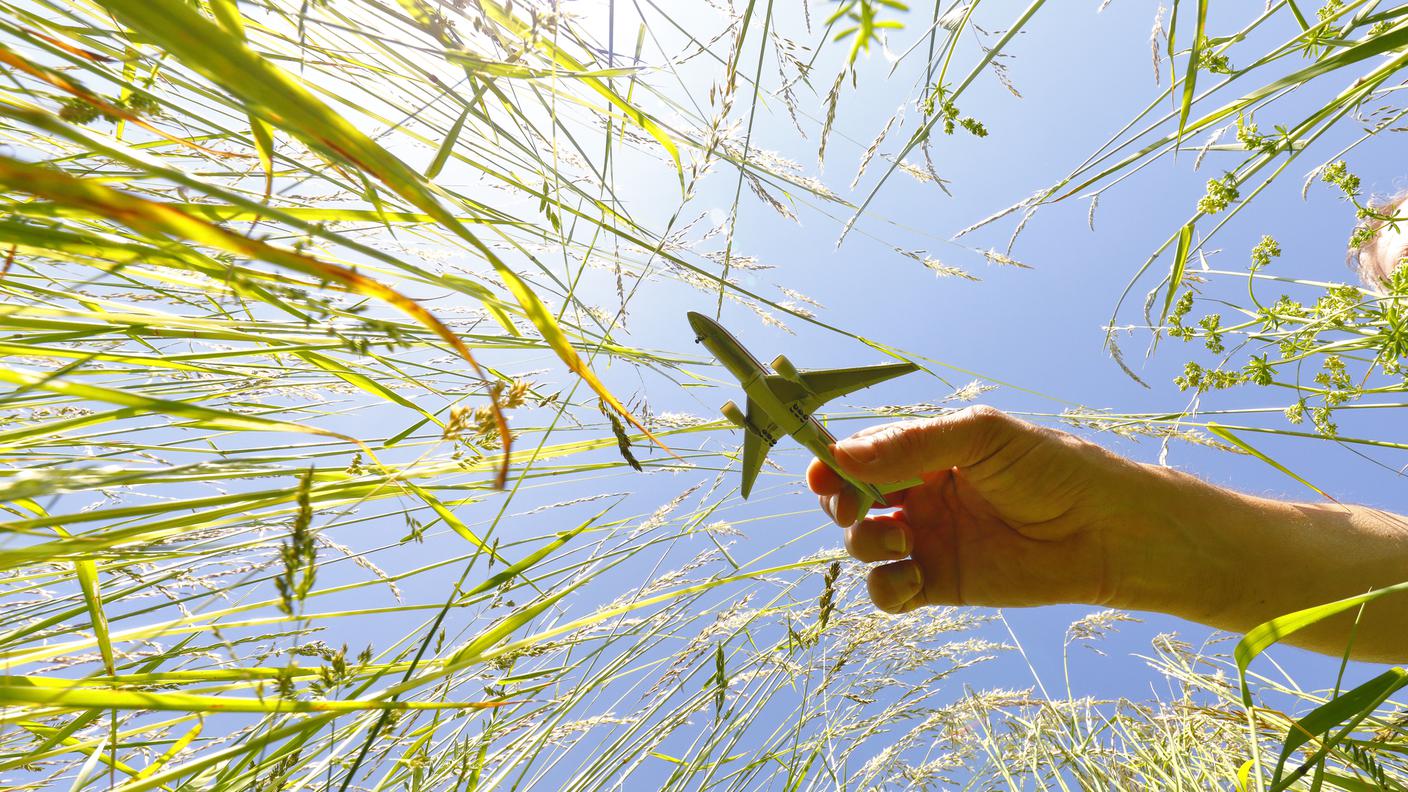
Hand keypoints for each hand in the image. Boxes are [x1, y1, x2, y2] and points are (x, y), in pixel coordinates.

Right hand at [808, 406, 1187, 614]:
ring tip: (905, 536)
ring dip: (865, 542)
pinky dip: (887, 587)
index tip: (822, 473)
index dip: (832, 463)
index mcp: (925, 452)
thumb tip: (840, 456)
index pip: (860, 454)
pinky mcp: (941, 584)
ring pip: (862, 546)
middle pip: (849, 500)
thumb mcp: (980, 438)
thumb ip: (911, 446)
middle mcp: (919, 495)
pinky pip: (889, 592)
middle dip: (838, 503)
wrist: (1107, 531)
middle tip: (852, 508)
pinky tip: (913, 577)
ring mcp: (928, 540)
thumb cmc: (1052, 468)